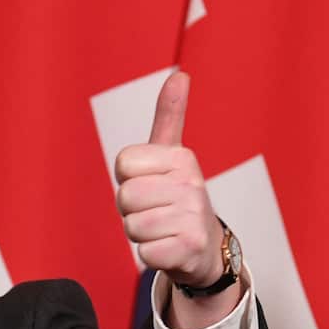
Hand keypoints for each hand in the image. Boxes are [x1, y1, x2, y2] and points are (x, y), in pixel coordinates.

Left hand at [114, 72, 223, 289]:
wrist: (205, 247)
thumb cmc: (176, 199)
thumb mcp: (172, 156)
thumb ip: (170, 117)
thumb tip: (179, 74)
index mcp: (181, 158)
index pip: (123, 164)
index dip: (128, 179)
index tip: (149, 183)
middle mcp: (191, 184)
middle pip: (124, 197)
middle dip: (131, 209)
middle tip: (155, 210)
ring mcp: (192, 216)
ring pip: (131, 226)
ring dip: (140, 233)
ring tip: (162, 229)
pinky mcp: (189, 248)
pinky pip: (144, 252)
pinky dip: (150, 254)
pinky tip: (168, 247)